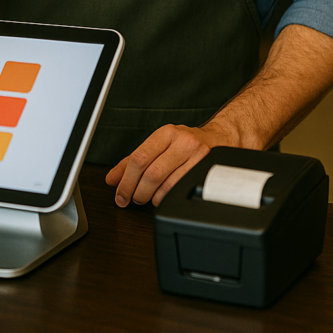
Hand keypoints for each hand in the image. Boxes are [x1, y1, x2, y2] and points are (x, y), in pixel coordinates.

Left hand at [105, 121, 235, 207]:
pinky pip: (182, 192)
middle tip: (132, 198)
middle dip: (137, 191)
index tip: (119, 193)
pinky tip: (163, 197)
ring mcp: (197, 156)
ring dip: (152, 198)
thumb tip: (112, 178)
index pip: (139, 157)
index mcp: (166, 133)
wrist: (220, 139)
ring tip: (148, 197)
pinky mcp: (206, 171)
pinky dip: (167, 199)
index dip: (126, 180)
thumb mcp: (158, 145)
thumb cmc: (186, 143)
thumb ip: (132, 161)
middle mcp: (182, 142)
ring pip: (167, 185)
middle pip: (152, 173)